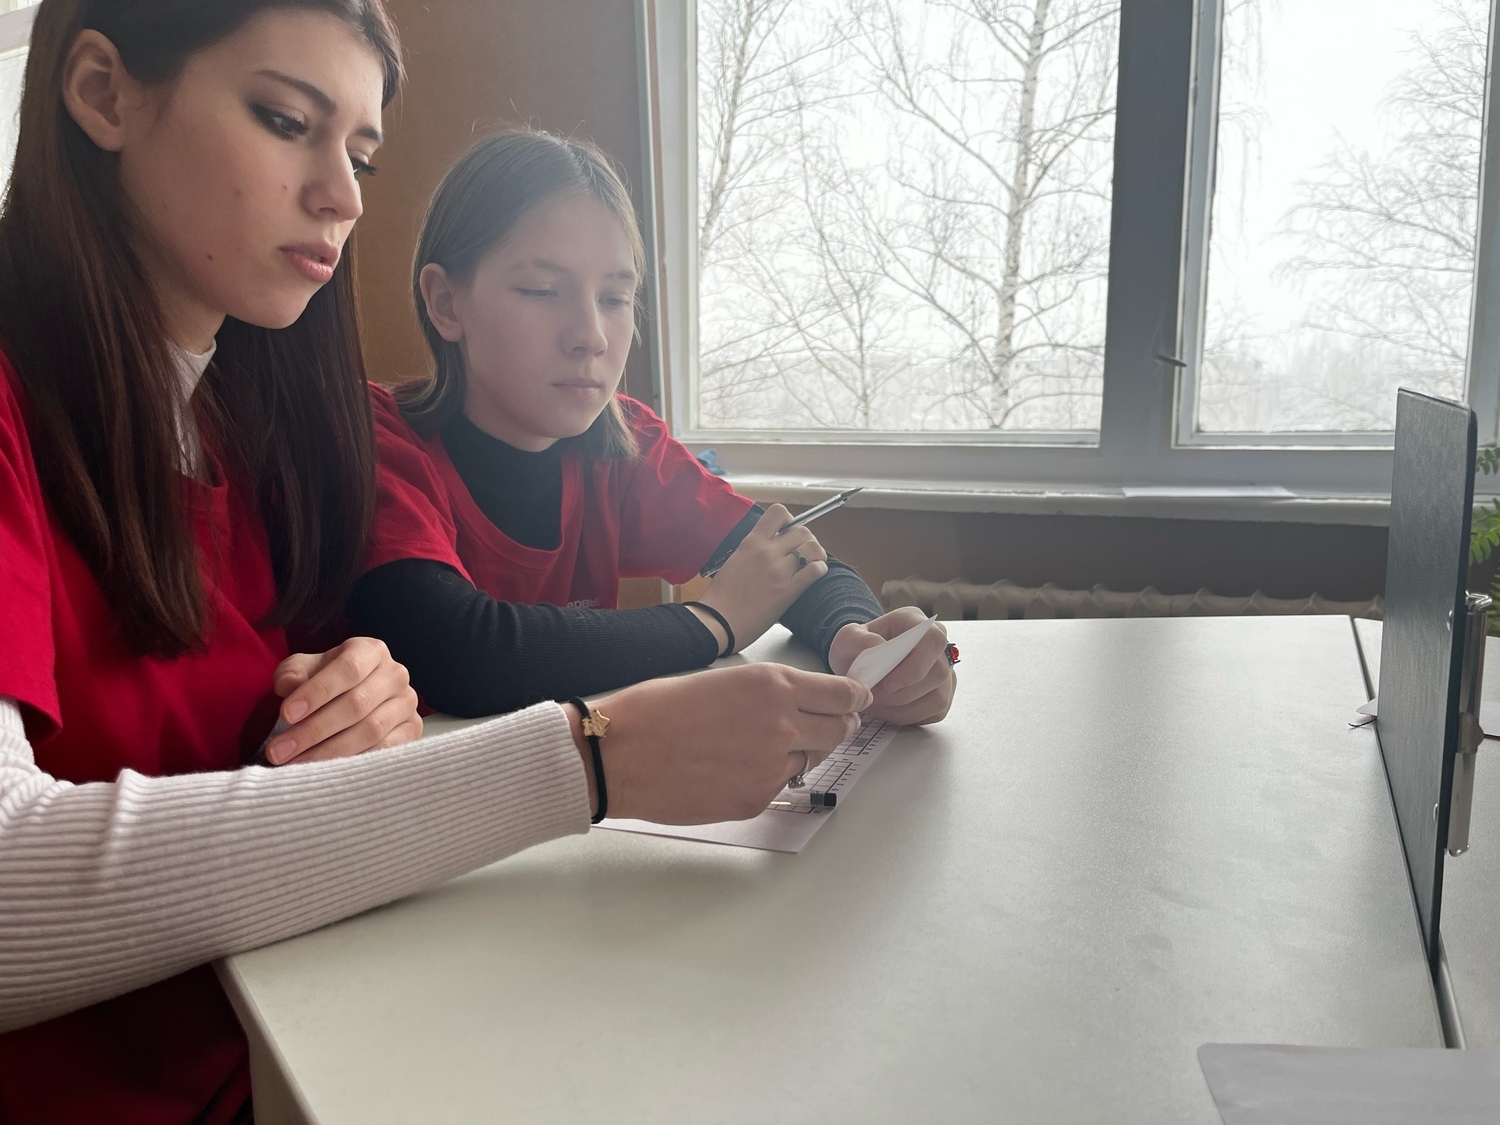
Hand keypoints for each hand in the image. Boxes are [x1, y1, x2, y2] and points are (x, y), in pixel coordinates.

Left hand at [264, 637, 422, 764]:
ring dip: (329, 751)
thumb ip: (292, 674)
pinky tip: (327, 770)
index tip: (286, 715)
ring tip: (295, 764)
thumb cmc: (326, 682)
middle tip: (280, 750)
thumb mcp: (304, 670)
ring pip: (370, 731)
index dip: (317, 692)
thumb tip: (289, 686)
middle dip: (314, 730)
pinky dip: (355, 762)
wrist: (352, 698)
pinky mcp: (413, 729)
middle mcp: (394, 674)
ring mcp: (407, 703)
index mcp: (370, 651)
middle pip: (357, 704)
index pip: (347, 669)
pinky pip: (386, 750)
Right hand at [574, 663, 872, 823]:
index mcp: (772, 684)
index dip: (854, 698)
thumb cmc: (657, 708)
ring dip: (799, 752)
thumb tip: (796, 705)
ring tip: (760, 745)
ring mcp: (772, 765)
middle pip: (840, 729)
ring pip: (811, 760)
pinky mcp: (756, 799)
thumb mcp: (721, 679)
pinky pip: (780, 785)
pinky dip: (769, 776)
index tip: (858, 700)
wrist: (620, 752)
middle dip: (838, 725)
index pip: (844, 694)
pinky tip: (736, 767)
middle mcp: (782, 723)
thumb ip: (767, 693)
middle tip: (828, 724)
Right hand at [691, 504, 828, 652]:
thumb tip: (772, 547)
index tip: (788, 532)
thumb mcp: (735, 560)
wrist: (718, 621)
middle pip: (802, 531)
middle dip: (806, 540)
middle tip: (803, 552)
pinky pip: (816, 570)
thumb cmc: (722, 596)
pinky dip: (820, 569)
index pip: (779, 512)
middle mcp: (767, 551)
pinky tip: (814, 574)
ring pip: (812, 548)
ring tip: (812, 562)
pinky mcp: (788, 590)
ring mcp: (779, 570)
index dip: (790, 521)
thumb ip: (754, 550)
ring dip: (816, 554)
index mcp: (751, 542)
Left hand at [828, 607, 955, 725]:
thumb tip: (878, 646)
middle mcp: (937, 646)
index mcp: (916, 622)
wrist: (862, 665)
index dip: (916, 665)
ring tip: (877, 702)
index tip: (889, 684)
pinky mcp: (942, 695)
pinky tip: (888, 709)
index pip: (932, 640)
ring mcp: (944, 672)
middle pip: (938, 673)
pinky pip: (933, 713)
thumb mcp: (847, 639)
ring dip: (902, 707)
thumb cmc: (859, 649)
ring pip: (937, 697)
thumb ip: (857, 639)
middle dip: (902, 693)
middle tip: (874, 696)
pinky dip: (907, 716)